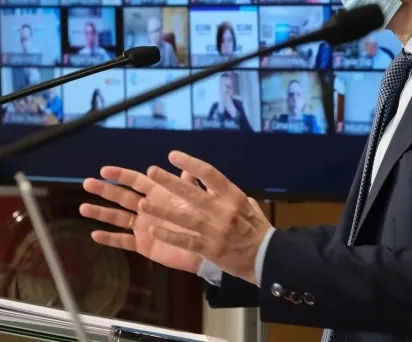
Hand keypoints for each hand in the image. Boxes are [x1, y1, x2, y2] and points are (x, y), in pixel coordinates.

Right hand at [79, 164, 203, 273]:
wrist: (206, 249)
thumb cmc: (202, 221)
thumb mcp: (196, 201)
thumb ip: (189, 184)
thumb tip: (185, 166)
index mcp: (159, 195)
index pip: (137, 181)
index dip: (121, 175)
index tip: (104, 169)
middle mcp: (148, 209)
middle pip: (122, 197)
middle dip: (105, 190)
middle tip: (86, 183)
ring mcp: (143, 227)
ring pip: (118, 218)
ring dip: (101, 212)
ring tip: (83, 208)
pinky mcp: (143, 245)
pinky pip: (123, 241)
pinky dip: (109, 238)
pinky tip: (94, 235)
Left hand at [141, 151, 271, 284]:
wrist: (267, 256)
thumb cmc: (256, 228)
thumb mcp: (246, 204)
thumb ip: (226, 193)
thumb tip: (207, 179)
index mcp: (233, 196)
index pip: (210, 174)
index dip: (191, 163)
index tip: (172, 155)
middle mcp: (224, 210)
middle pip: (193, 193)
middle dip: (170, 182)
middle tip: (152, 171)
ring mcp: (216, 230)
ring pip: (185, 218)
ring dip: (163, 210)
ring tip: (144, 203)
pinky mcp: (211, 249)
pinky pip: (187, 241)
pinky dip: (170, 236)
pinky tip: (154, 231)